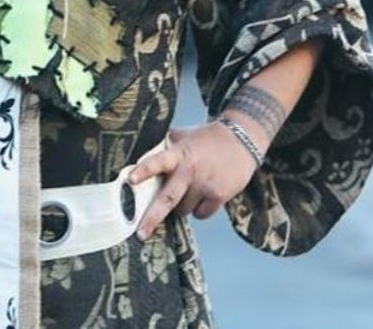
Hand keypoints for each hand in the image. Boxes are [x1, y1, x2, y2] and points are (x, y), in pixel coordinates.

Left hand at [128, 120, 259, 239]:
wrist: (242, 139)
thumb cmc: (206, 139)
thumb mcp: (183, 138)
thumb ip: (166, 150)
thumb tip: (143, 162)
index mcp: (178, 154)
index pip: (157, 162)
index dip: (144, 170)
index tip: (130, 179)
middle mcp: (190, 170)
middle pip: (168, 198)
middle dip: (152, 217)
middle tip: (140, 234)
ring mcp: (205, 184)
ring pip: (183, 209)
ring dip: (181, 206)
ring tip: (189, 190)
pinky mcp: (219, 195)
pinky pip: (201, 214)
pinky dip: (199, 210)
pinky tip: (204, 195)